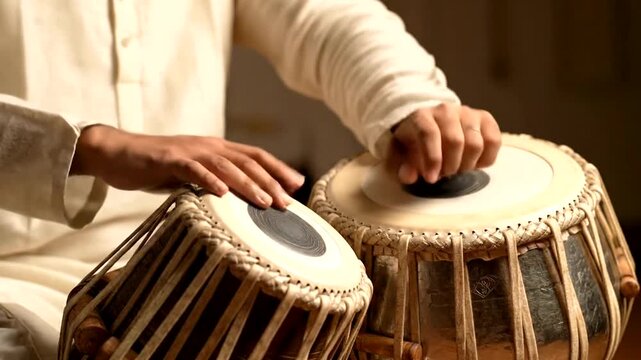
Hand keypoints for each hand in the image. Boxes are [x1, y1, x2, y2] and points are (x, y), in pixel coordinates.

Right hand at [70, 125, 304, 208]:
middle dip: (271, 181)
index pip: (255, 156)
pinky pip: (192, 169)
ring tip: (265, 202)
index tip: (297, 185)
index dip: (278, 169)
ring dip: (248, 184)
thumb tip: (239, 200)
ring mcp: (189, 151)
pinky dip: (209, 180)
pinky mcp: (168, 160)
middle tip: (288, 203)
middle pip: (248, 161)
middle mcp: (209, 146)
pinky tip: (222, 193)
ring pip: (226, 165)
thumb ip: (215, 181)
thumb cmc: (158, 167)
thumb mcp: (193, 175)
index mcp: (217, 149)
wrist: (117, 153)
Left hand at [389, 103, 500, 183]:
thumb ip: (402, 166)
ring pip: (476, 143)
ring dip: (467, 165)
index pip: (429, 133)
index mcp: (421, 116)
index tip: (431, 179)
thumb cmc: (415, 143)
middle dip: (450, 166)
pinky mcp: (485, 119)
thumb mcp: (401, 155)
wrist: (430, 124)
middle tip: (444, 175)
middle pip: (456, 141)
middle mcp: (446, 111)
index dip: (432, 159)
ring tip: (457, 169)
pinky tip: (474, 164)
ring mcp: (468, 113)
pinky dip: (486, 159)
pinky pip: (494, 141)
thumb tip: (409, 177)